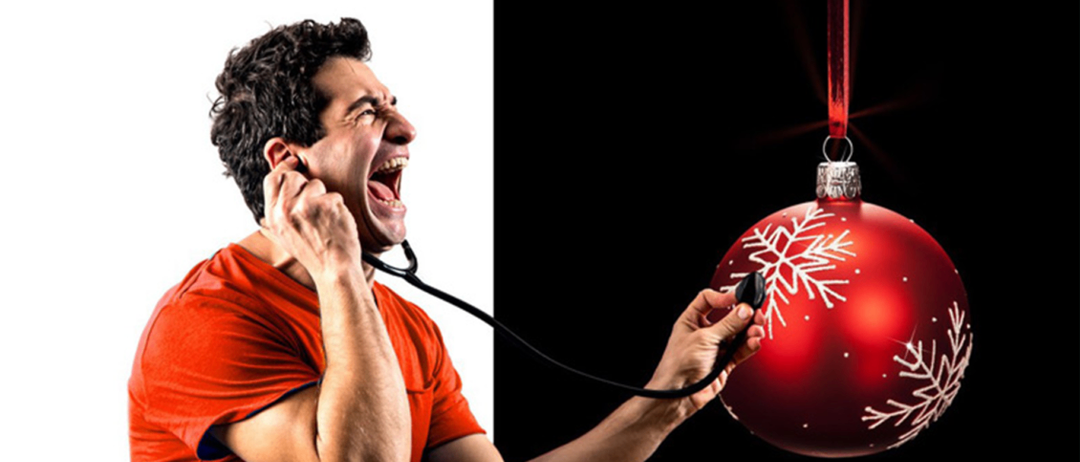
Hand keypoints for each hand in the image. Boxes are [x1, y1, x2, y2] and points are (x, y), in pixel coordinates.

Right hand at [259, 155, 362, 280]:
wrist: (333, 268)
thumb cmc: (313, 252)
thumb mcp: (285, 234)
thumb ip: (280, 210)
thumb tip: (283, 183)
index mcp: (273, 216)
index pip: (272, 179)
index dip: (283, 167)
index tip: (295, 162)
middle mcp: (285, 210)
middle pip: (293, 177)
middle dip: (306, 185)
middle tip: (316, 203)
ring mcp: (305, 206)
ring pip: (315, 184)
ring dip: (324, 198)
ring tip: (326, 220)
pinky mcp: (325, 204)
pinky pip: (333, 195)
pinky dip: (337, 207)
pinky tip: (336, 223)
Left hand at [646, 288, 764, 415]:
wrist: (679, 395)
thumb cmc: (678, 365)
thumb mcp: (703, 338)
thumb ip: (727, 324)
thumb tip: (744, 310)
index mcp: (691, 320)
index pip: (709, 300)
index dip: (724, 297)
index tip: (739, 298)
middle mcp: (704, 332)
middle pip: (729, 317)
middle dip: (744, 315)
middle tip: (756, 314)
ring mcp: (715, 348)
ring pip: (738, 334)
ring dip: (750, 331)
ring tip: (757, 330)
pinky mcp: (725, 363)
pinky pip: (741, 350)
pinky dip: (750, 346)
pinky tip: (755, 342)